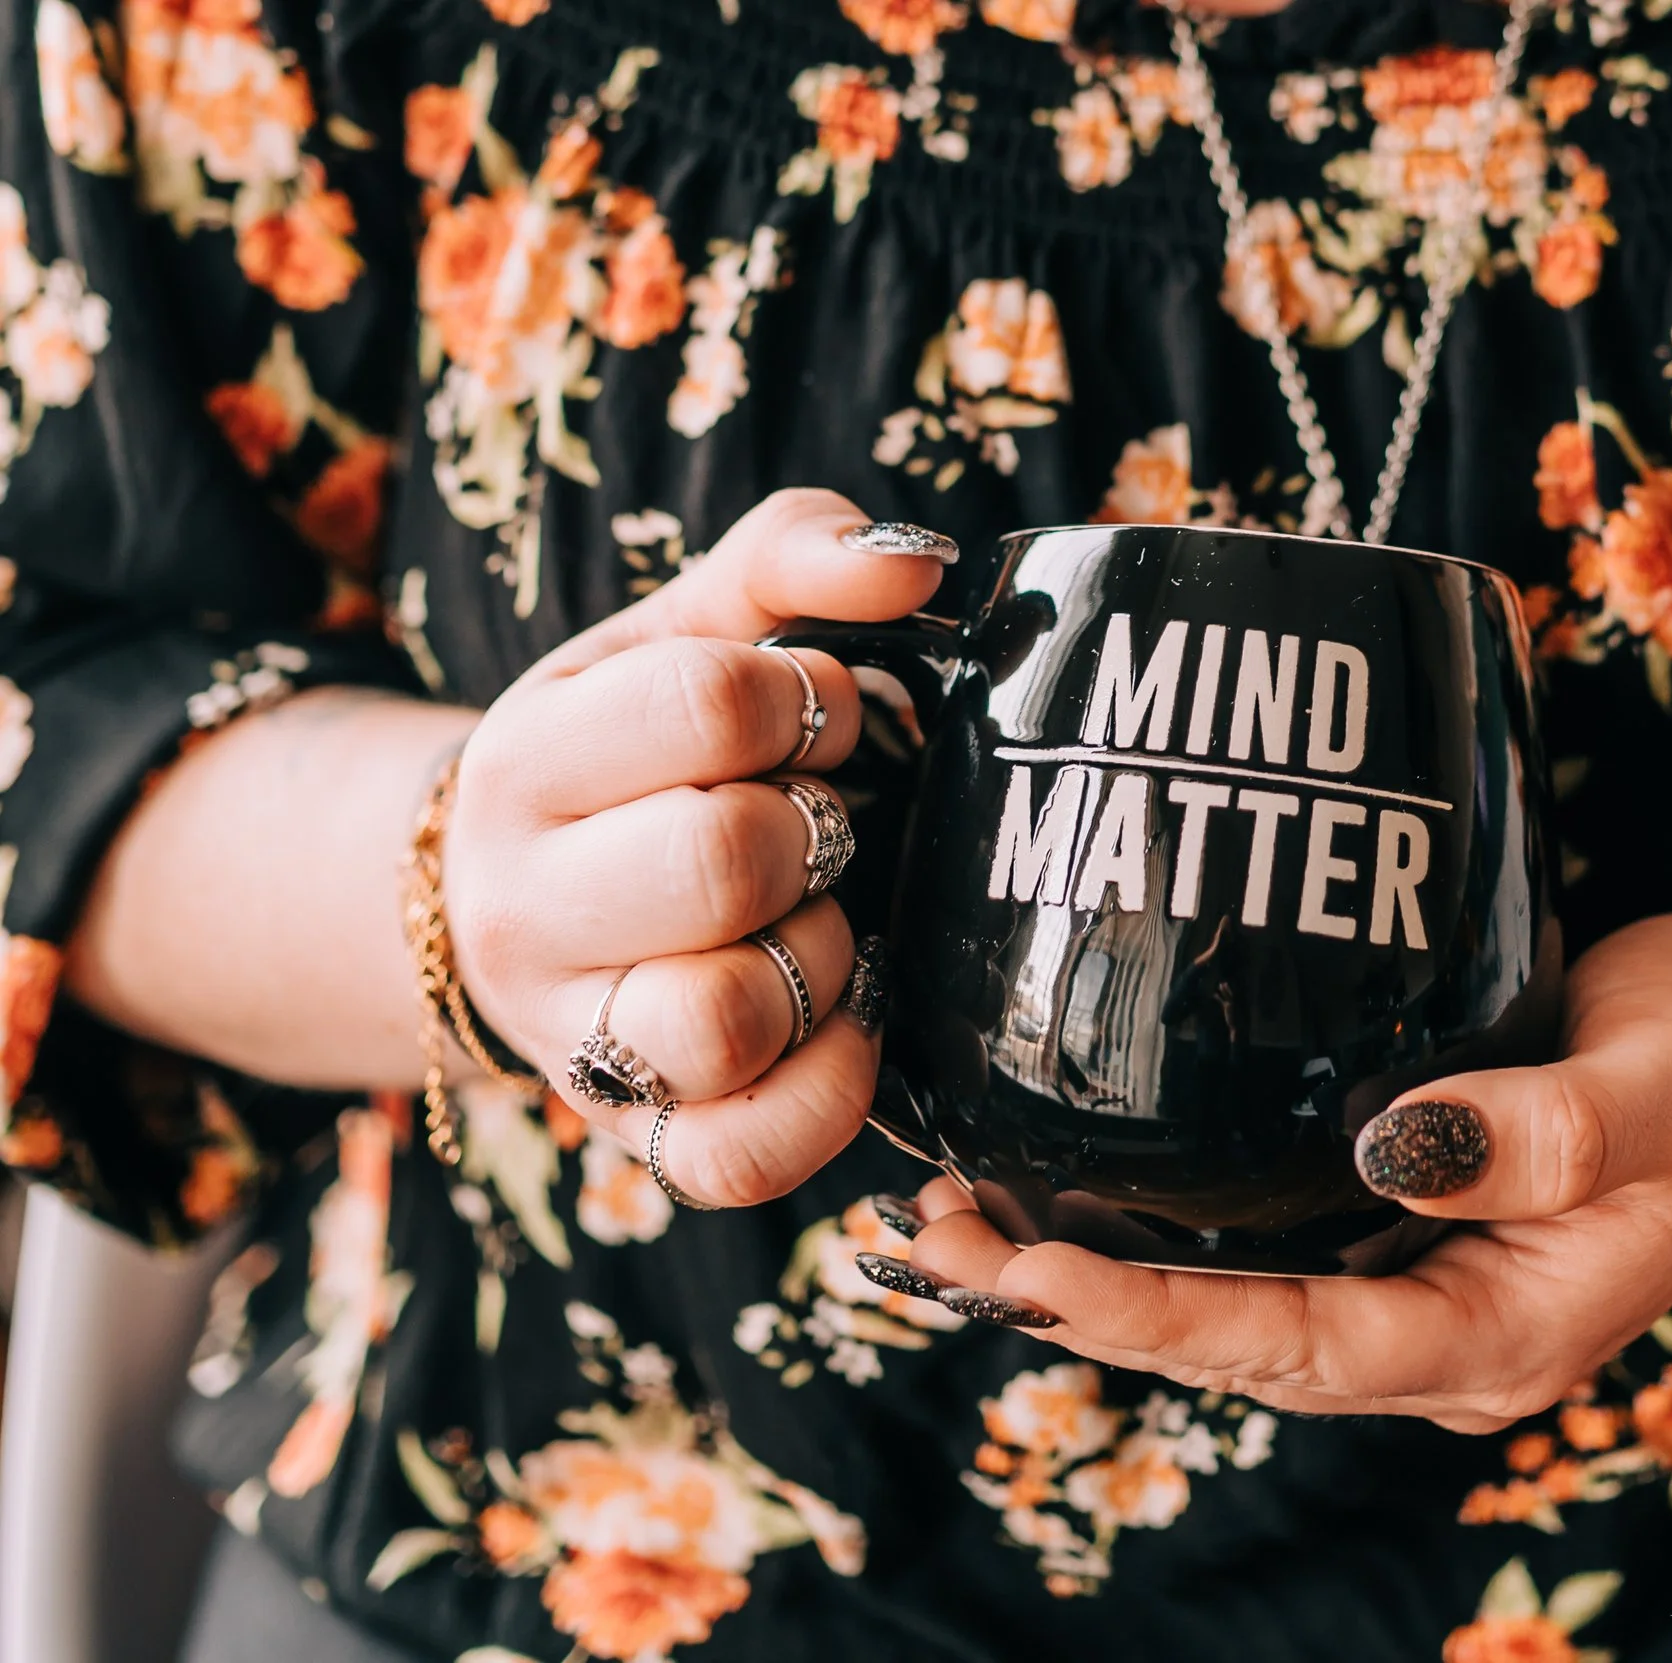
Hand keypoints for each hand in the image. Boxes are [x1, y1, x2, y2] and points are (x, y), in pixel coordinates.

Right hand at [445, 489, 946, 1207]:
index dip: (806, 699)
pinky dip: (825, 1097)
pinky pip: (741, 1158)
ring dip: (818, 958)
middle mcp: (523, 910)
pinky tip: (848, 1023)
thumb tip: (914, 563)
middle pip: (724, 861)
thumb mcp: (682, 631)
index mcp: (529, 761)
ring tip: (816, 923)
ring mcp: (573, 1042)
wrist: (499, 903)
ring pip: (725, 1020)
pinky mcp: (639, 1143)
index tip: (809, 717)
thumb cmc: (630, 758)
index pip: (708, 702)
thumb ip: (793, 555)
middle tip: (816, 826)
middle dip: (814, 830)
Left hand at [904, 913, 1671, 1431]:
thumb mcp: (1663, 1083)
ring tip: (950, 1230)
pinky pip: (1251, 1257)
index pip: (1307, 1349)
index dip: (1164, 1324)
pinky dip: (1147, 1233)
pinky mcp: (1394, 1232)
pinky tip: (1056, 1186)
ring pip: (1228, 1312)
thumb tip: (1401, 1150)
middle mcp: (1445, 1338)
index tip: (1036, 1274)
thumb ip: (1550, 1133)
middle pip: (1238, 1350)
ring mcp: (1416, 1290)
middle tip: (935, 1249)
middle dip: (1082, 1308)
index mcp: (1509, 1333)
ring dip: (1089, 1279)